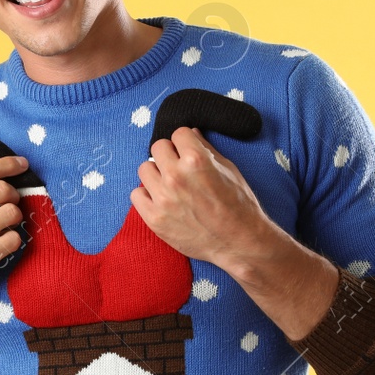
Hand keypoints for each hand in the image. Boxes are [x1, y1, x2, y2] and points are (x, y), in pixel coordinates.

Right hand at [0, 154, 28, 374]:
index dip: (8, 163)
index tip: (21, 164)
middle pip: (3, 189)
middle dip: (13, 195)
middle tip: (9, 203)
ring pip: (12, 213)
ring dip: (14, 217)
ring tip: (4, 225)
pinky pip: (14, 239)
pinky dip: (13, 240)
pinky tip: (1, 243)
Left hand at [131, 127, 336, 339]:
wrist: (239, 242)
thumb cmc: (239, 205)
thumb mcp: (228, 170)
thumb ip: (206, 149)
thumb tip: (192, 133)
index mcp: (196, 160)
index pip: (178, 133)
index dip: (186, 142)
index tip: (188, 151)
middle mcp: (176, 176)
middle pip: (158, 147)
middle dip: (170, 154)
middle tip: (179, 168)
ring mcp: (163, 198)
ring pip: (144, 169)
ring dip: (156, 174)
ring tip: (170, 185)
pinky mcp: (154, 218)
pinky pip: (136, 195)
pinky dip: (147, 196)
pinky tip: (161, 201)